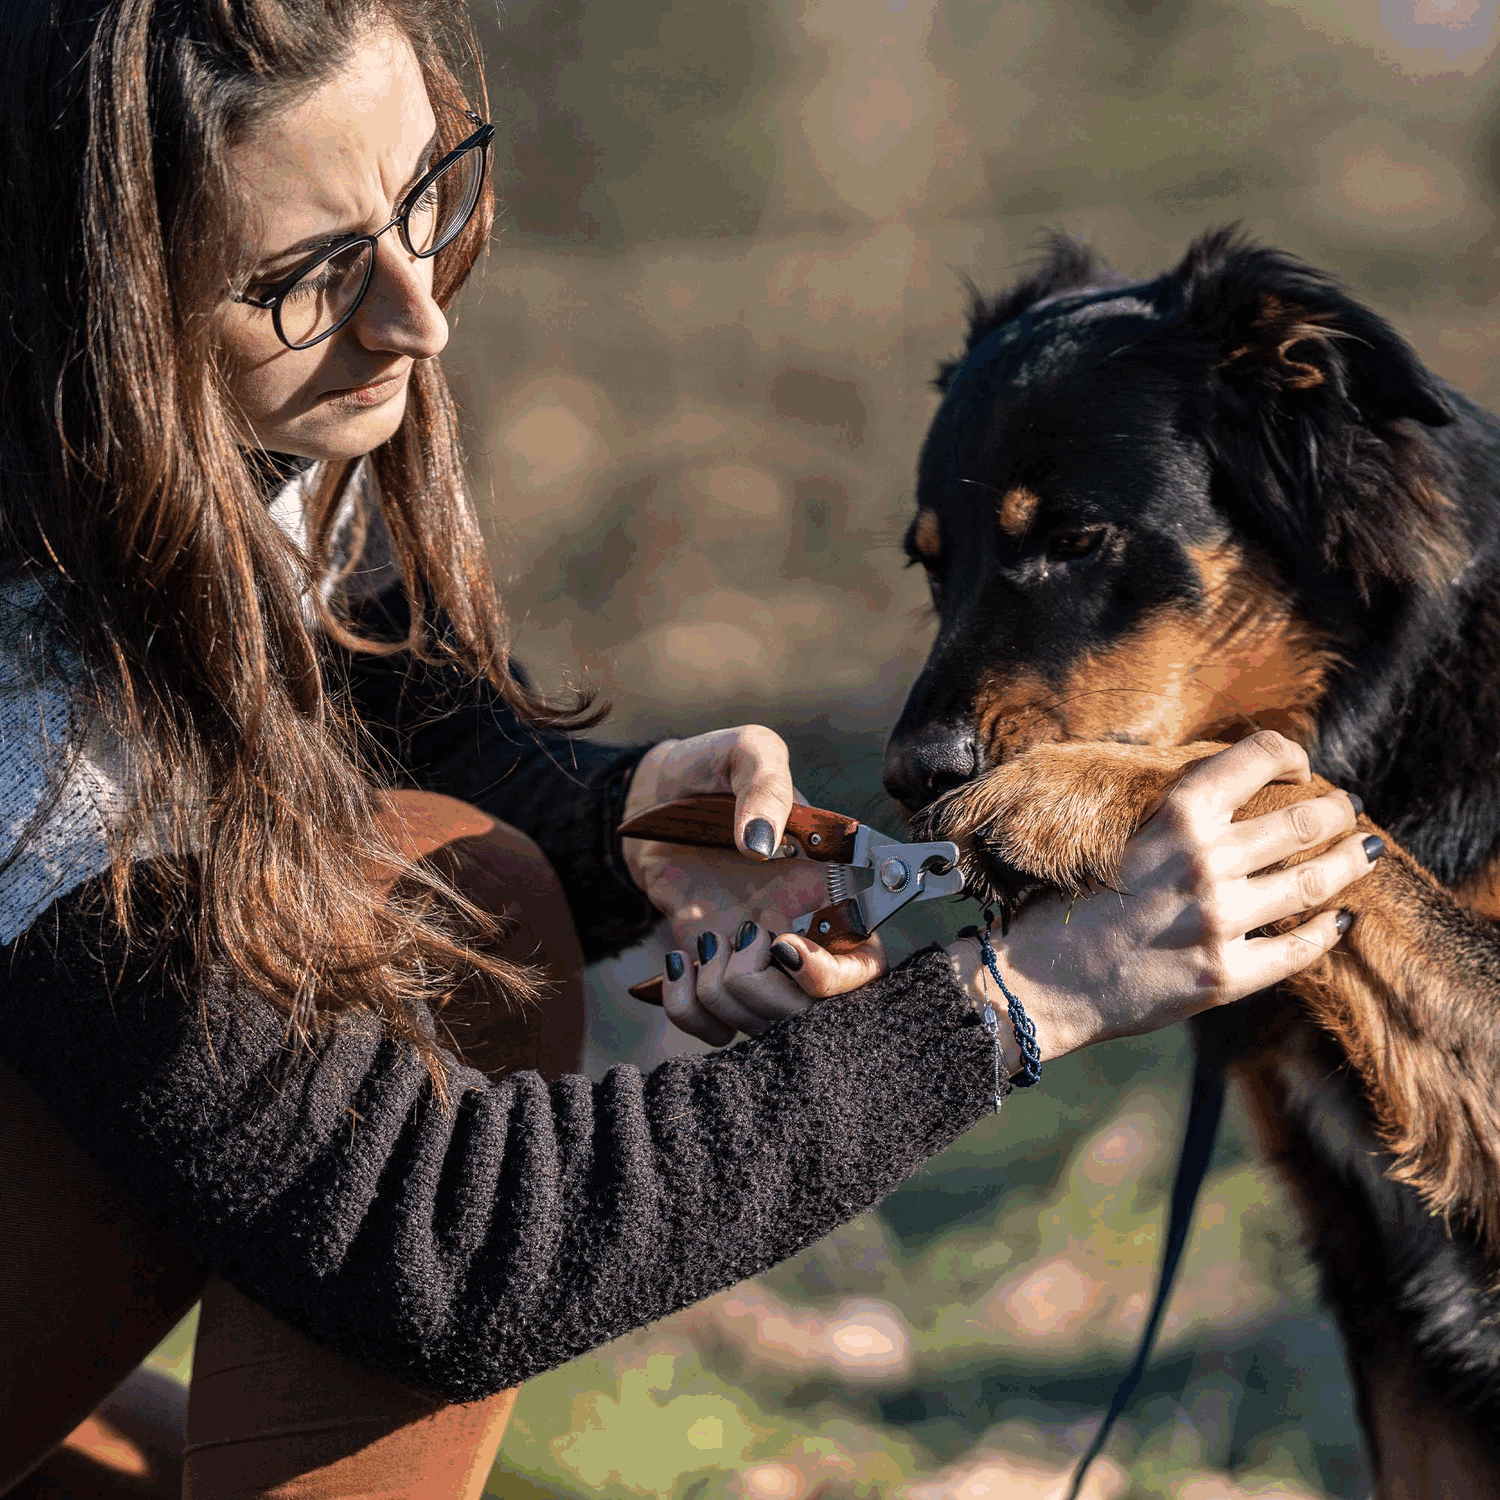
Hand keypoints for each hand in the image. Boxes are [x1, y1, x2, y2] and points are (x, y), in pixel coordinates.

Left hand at [622, 727, 884, 1042]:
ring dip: (724, 993)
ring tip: (707, 943)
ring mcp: (755, 960)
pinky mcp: (711, 975)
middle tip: (738, 937)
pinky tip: (676, 961)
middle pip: (815, 1014)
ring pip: (763, 1027)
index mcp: (829, 887)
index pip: (868, 964)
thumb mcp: (745, 752)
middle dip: (769, 991)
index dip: (837, 977)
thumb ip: (764, 784)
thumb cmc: (711, 769)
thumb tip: (761, 844)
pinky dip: (686, 1007)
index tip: (786, 945)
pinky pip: (710, 1027)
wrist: (649, 797)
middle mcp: (801, 933)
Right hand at [945, 733, 1377, 1066]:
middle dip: (1336, 811)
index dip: (1288, 752)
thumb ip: (1180, 821)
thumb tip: (1237, 800)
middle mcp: (1204, 863)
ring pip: (1315, 884)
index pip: (1256, 757)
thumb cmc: (1070, 905)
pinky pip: (1299, 949)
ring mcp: (1219, 921)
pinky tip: (1339, 921)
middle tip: (1345, 810)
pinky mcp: (1225, 975)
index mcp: (1174, 817)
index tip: (1298, 765)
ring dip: (1348, 864)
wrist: (1041, 980)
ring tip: (1361, 854)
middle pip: (1303, 820)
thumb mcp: (1123, 839)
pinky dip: (1328, 931)